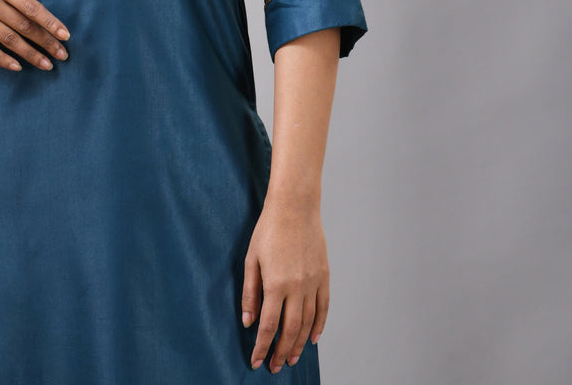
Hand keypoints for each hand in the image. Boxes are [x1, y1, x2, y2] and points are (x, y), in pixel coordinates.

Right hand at [0, 0, 69, 71]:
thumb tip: (36, 11)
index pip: (32, 8)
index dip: (51, 23)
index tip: (66, 36)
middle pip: (24, 26)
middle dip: (46, 42)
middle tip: (63, 55)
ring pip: (8, 40)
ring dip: (30, 54)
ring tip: (46, 65)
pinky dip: (2, 58)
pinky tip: (17, 66)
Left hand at [241, 193, 328, 373]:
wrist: (295, 206)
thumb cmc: (269, 229)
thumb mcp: (251, 259)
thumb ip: (250, 292)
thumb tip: (247, 321)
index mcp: (275, 283)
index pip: (267, 325)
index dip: (261, 346)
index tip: (256, 361)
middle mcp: (296, 287)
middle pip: (289, 330)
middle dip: (280, 351)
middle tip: (275, 366)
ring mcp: (313, 282)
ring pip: (308, 323)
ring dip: (299, 344)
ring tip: (290, 357)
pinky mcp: (324, 275)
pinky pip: (324, 307)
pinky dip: (319, 326)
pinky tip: (313, 338)